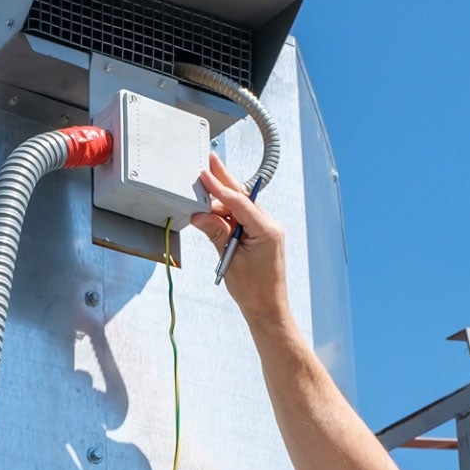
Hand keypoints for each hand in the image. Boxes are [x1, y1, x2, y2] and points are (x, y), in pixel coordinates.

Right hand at [187, 154, 289, 323]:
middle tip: (210, 160)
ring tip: (203, 186)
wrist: (268, 309)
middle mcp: (269, 226)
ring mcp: (266, 230)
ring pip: (241, 207)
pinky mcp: (260, 237)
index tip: (204, 175)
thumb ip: (216, 233)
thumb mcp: (230, 259)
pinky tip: (212, 208)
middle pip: (243, 197)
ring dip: (222, 199)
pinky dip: (227, 213)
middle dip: (225, 179)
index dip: (219, 188)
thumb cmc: (253, 290)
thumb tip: (199, 214)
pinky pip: (242, 219)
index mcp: (266, 230)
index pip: (239, 203)